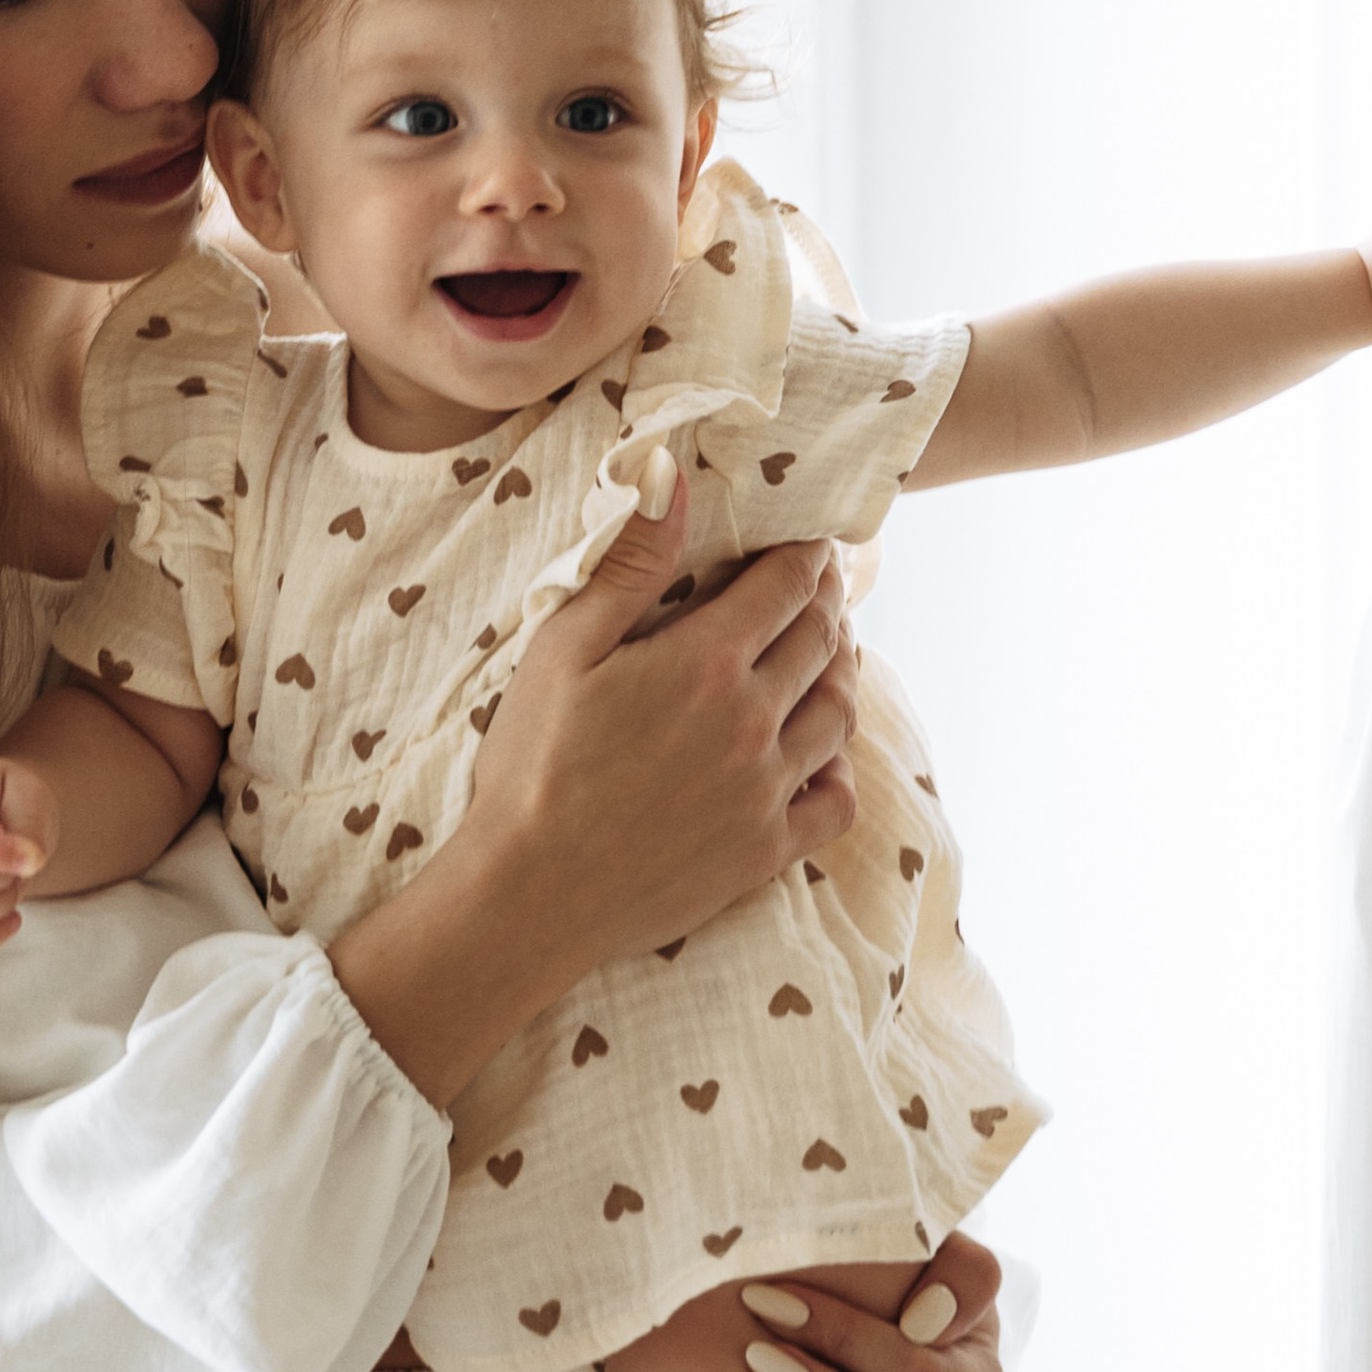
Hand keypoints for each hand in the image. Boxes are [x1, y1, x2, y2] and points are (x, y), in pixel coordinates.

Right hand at [331, 466, 862, 1109]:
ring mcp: (766, 791)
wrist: (527, 894)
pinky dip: (840, 768)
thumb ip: (630, 563)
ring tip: (833, 651)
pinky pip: (836, 801)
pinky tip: (825, 753)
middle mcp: (753, 723)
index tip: (811, 541)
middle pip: (822, 642)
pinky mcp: (765, 851)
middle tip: (827, 583)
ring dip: (843, 672)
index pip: (788, 586)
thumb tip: (670, 476)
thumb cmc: (532, 764)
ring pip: (839, 715)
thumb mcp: (563, 648)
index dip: (807, 555)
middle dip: (830, 601)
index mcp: (706, 663)